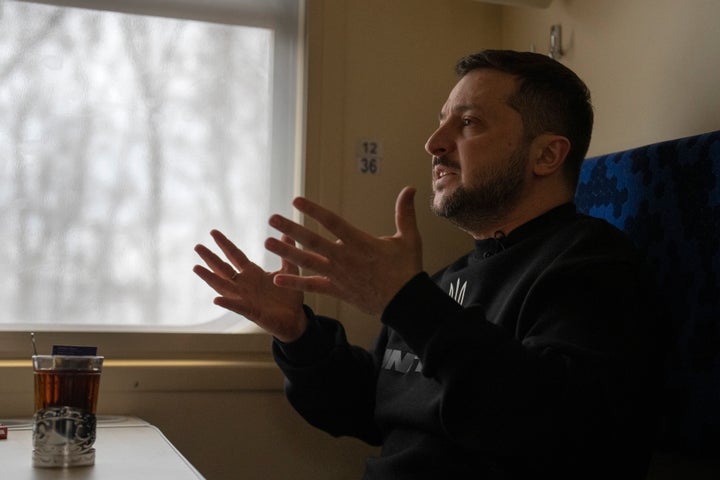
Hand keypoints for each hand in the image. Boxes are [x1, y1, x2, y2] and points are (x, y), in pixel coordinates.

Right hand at [193, 230, 306, 342]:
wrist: (295, 318)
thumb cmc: (289, 295)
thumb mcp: (289, 270)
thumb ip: (286, 253)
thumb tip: (286, 233)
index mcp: (252, 273)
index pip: (235, 255)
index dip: (224, 244)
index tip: (213, 231)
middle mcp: (245, 285)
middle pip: (224, 269)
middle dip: (210, 258)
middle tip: (197, 246)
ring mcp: (245, 298)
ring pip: (224, 287)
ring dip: (210, 278)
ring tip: (196, 268)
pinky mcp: (252, 312)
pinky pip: (238, 307)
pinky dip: (228, 303)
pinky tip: (216, 300)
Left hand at [265, 186, 422, 314]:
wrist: (405, 303)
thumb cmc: (407, 269)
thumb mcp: (409, 238)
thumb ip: (405, 213)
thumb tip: (410, 188)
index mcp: (360, 242)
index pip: (332, 222)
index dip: (314, 211)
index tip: (296, 201)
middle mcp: (345, 258)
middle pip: (313, 241)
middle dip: (291, 229)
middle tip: (272, 219)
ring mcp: (339, 275)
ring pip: (308, 262)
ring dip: (286, 252)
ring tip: (267, 243)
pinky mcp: (337, 290)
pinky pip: (312, 286)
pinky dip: (295, 282)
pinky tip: (278, 278)